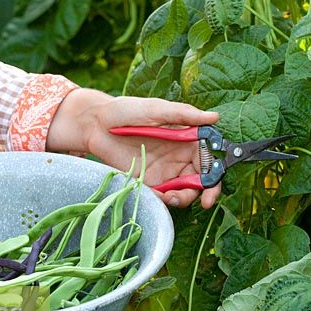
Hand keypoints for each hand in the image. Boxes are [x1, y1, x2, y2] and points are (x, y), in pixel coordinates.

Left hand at [46, 89, 220, 208]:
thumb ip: (185, 115)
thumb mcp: (157, 109)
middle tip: (205, 202)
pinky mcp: (148, 182)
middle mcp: (179, 156)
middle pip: (202, 179)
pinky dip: (164, 200)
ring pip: (185, 191)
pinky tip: (158, 197)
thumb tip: (215, 117)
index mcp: (186, 138)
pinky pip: (162, 196)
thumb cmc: (126, 110)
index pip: (209, 157)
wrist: (95, 124)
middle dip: (206, 192)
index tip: (214, 182)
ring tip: (172, 198)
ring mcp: (164, 171)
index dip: (216, 171)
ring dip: (184, 198)